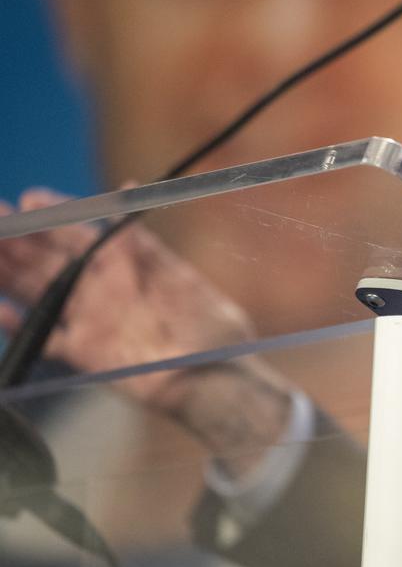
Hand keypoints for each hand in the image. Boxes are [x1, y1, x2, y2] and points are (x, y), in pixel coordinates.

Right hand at [0, 188, 263, 414]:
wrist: (215, 379)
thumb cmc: (208, 325)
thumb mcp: (178, 278)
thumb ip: (144, 243)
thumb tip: (130, 187)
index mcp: (124, 265)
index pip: (78, 233)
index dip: (53, 216)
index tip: (28, 200)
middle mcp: (101, 288)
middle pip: (47, 259)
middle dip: (15, 239)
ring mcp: (90, 319)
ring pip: (37, 290)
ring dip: (6, 272)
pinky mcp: (85, 353)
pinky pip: (42, 337)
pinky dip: (17, 325)